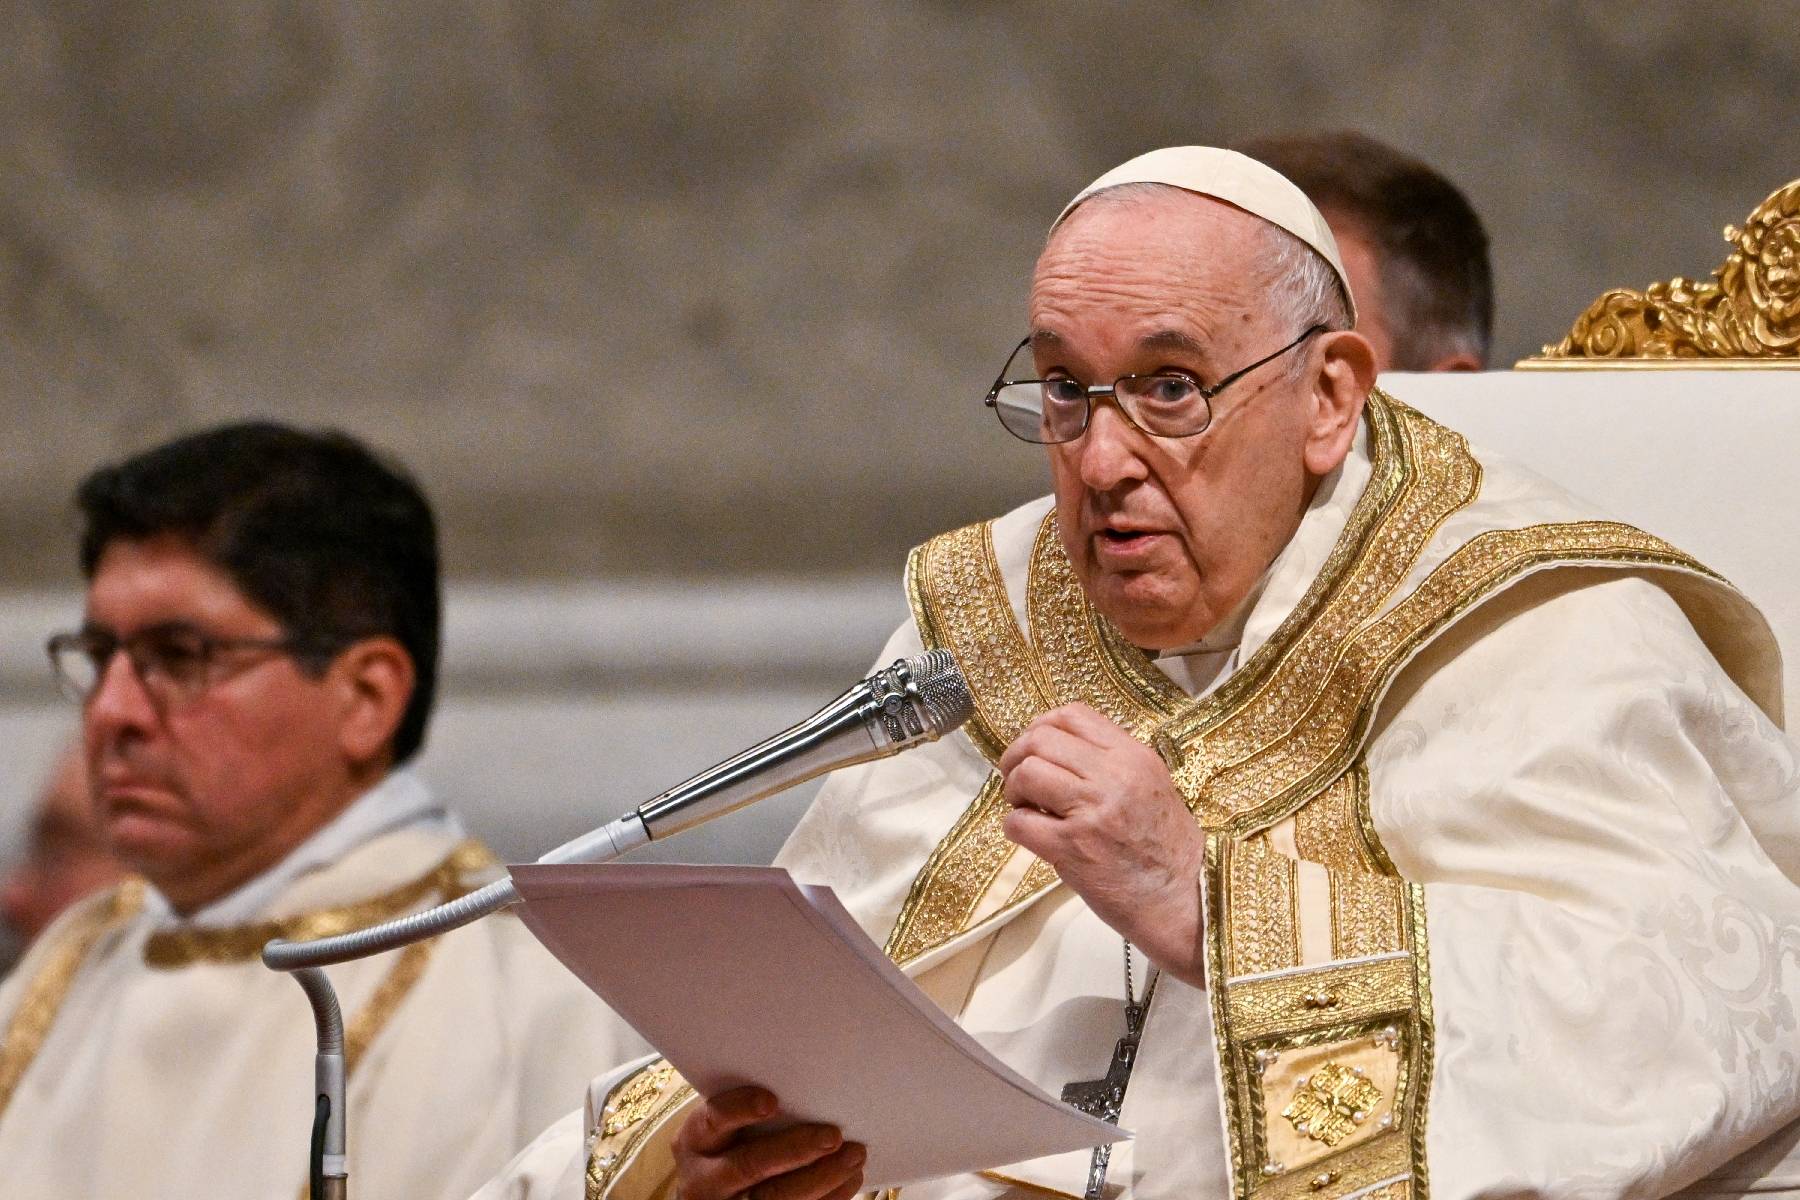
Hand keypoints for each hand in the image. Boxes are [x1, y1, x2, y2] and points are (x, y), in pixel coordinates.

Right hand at [672, 1086, 865, 1199]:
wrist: (712, 1191)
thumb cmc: (730, 1142)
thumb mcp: (725, 1126)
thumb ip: (751, 1109)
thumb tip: (810, 1085)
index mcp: (696, 1140)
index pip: (714, 1121)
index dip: (740, 1110)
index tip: (770, 1101)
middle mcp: (705, 1178)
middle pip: (749, 1165)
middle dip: (795, 1150)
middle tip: (833, 1135)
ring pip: (774, 1198)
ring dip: (821, 1177)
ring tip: (854, 1155)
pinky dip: (828, 1196)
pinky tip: (850, 1177)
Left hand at [998, 703, 1205, 984]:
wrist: (1184, 898)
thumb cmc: (1168, 846)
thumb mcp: (1152, 785)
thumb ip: (1112, 762)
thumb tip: (1060, 748)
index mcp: (1133, 756)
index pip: (1072, 715)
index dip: (1041, 727)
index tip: (1036, 749)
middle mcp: (1113, 776)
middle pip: (1040, 739)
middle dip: (1017, 758)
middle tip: (1020, 782)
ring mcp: (1091, 812)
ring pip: (1026, 773)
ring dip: (1014, 790)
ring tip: (1026, 807)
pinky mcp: (1072, 848)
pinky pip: (1019, 822)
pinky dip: (1014, 826)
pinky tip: (1029, 834)